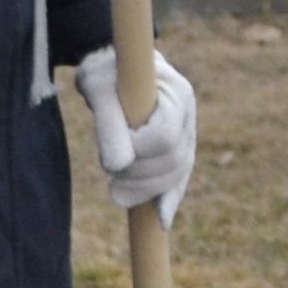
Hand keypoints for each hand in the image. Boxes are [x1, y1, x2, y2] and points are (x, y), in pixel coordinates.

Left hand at [74, 47, 198, 220]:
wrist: (112, 67)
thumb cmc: (104, 72)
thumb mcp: (99, 89)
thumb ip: (109, 124)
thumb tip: (116, 167)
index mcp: (177, 93)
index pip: (165, 137)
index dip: (137, 152)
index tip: (110, 155)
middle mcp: (188, 115)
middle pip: (174, 160)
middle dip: (139, 175)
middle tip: (108, 175)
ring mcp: (187, 133)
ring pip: (177, 173)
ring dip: (146, 189)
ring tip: (115, 190)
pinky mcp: (178, 149)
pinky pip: (179, 180)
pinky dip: (168, 199)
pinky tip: (160, 220)